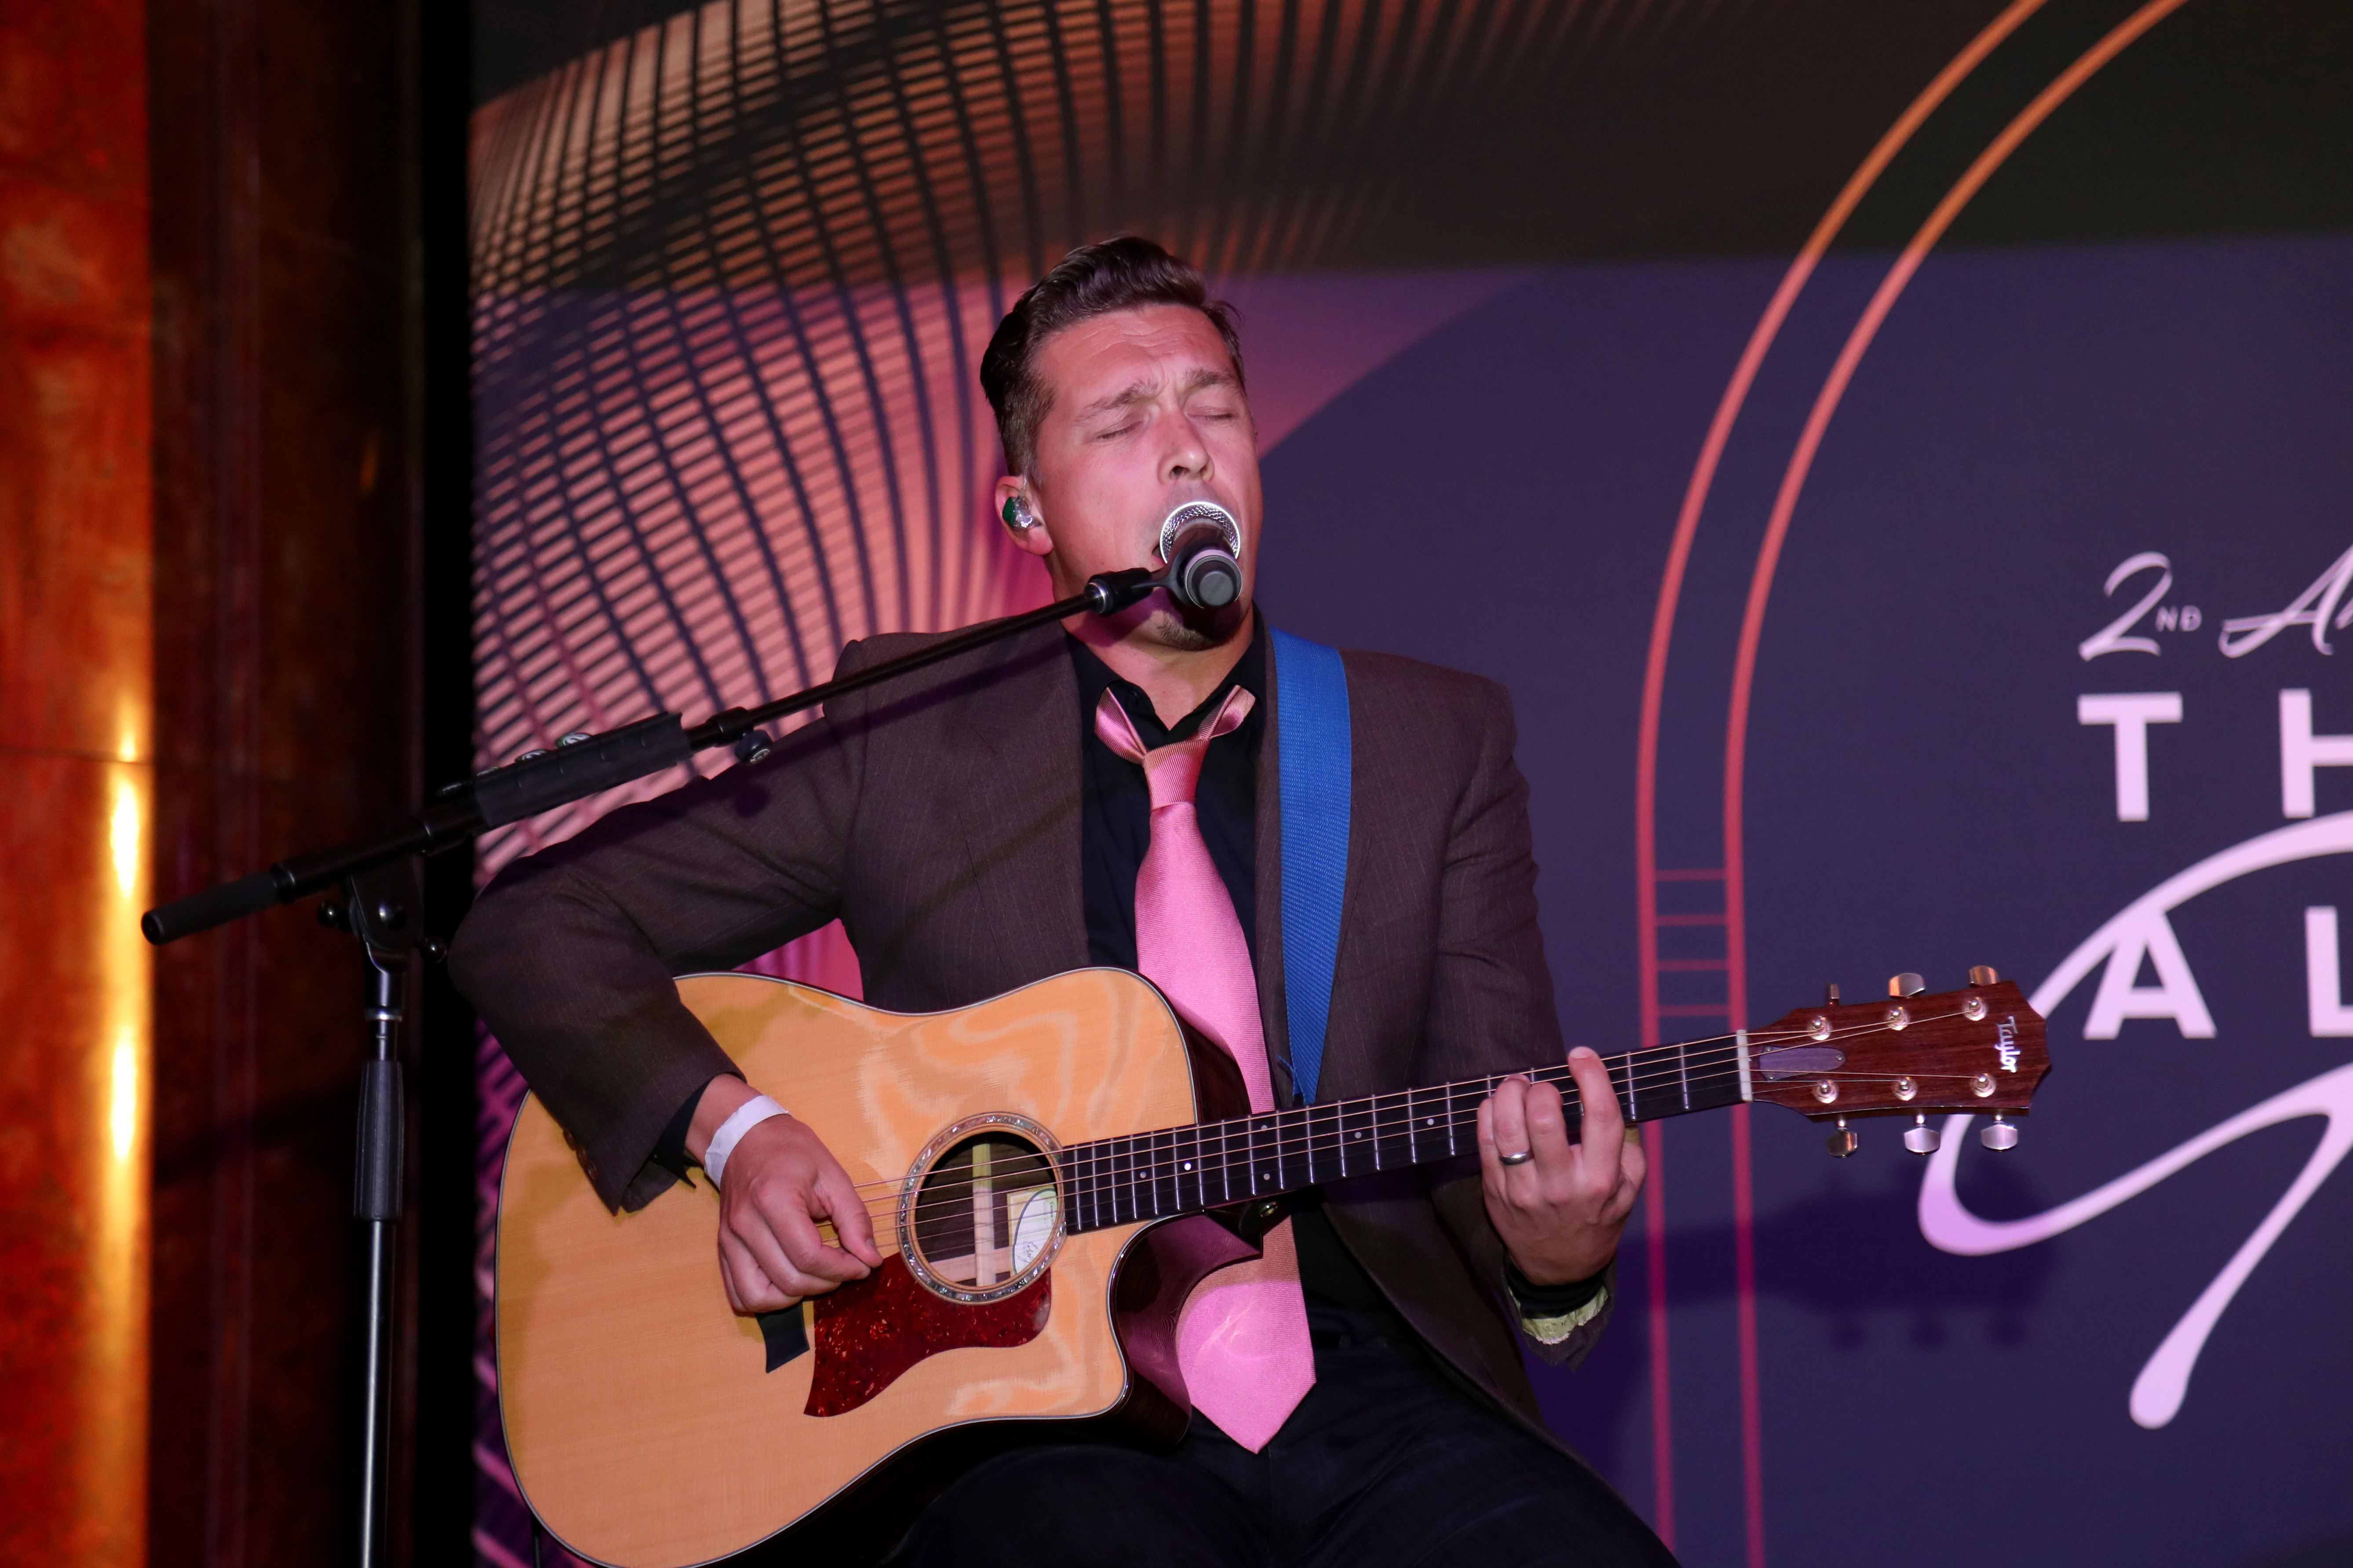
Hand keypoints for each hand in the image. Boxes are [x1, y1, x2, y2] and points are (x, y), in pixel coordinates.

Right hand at [687, 1076, 884, 1313]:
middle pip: (788, 1280)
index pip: (809, 1256)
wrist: (747, 1138)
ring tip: (817, 1276)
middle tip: (846, 1267)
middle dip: (826, 1282)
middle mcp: (745, 1225)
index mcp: (774, 1201)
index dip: (842, 1269)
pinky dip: (767, 1299)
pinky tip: (789, 1282)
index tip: (863, 1265)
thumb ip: (854, 1219)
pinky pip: (739, 1295)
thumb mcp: (833, 1176)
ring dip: (795, 1296)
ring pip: (759, 1297)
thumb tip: (871, 1259)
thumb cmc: (792, 1153)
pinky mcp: (723, 1249)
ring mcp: (729, 1240)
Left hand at [1476, 1048, 1645, 1286]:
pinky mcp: (1495, 1191)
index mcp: (1601, 1180)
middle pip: (1546, 1118)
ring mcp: (1525, 1190)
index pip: (1601, 1117)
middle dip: (1543, 1088)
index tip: (1581, 1056)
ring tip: (1517, 1086)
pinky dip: (1488, 1112)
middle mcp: (1562, 1185)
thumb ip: (1626, 1144)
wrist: (1560, 1267)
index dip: (1592, 1077)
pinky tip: (1498, 1105)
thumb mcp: (1628, 1187)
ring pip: (1508, 1127)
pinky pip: (1485, 1141)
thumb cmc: (1596, 1216)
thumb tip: (1608, 1095)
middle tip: (1543, 1084)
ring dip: (1510, 1093)